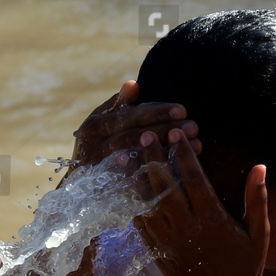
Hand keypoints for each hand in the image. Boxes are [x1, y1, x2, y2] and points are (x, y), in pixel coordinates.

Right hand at [60, 80, 200, 187]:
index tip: (182, 109)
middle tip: (194, 126)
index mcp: (94, 126)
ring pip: (139, 159)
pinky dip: (164, 174)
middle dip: (166, 130)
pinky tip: (186, 168)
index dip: (155, 112)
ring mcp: (101, 171)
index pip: (129, 116)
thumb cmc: (97, 146)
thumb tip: (133, 84)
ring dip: (170, 151)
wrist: (78, 188)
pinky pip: (141, 182)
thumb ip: (118, 105)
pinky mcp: (113, 191)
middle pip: (135, 136)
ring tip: (197, 144)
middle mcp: (94, 148)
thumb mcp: (102, 123)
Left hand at [132, 128, 269, 275]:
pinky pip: (140, 224)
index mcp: (213, 220)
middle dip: (153, 158)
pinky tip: (125, 187)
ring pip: (146, 203)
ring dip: (136, 178)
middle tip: (145, 135)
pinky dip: (131, 204)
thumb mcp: (259, 234)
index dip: (182, 154)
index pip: (193, 178)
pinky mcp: (158, 253)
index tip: (174, 133)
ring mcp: (169, 242)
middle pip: (164, 186)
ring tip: (126, 156)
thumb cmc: (246, 267)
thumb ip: (257, 200)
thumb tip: (260, 166)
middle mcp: (188, 229)